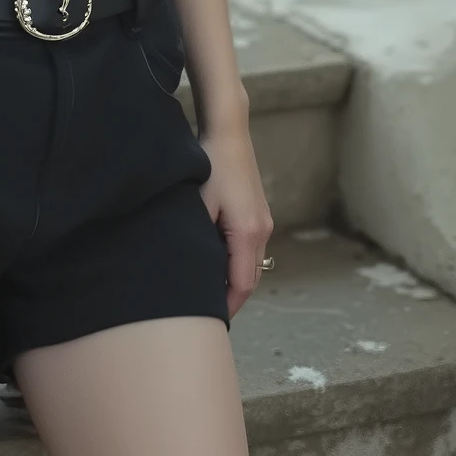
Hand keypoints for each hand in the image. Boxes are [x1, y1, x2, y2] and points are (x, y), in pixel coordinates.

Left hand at [198, 122, 273, 319]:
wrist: (228, 133)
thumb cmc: (209, 166)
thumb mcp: (198, 205)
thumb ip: (199, 240)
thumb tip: (191, 269)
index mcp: (247, 234)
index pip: (240, 286)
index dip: (225, 307)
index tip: (208, 321)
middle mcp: (262, 232)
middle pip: (249, 279)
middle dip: (230, 298)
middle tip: (205, 312)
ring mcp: (264, 222)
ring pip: (252, 265)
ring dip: (234, 280)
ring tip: (209, 291)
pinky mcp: (260, 214)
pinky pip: (251, 249)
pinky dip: (237, 262)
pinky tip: (217, 262)